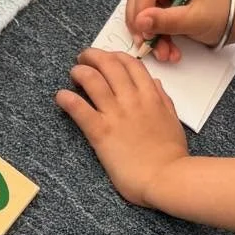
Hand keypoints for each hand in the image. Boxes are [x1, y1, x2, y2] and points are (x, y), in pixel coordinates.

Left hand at [55, 48, 188, 204]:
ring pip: (92, 79)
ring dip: (79, 72)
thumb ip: (163, 100)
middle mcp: (132, 100)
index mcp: (150, 96)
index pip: (130, 63)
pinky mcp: (101, 132)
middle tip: (84, 60)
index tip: (107, 58)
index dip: (115, 56)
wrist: (167, 178)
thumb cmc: (171, 156)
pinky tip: (61, 97)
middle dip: (92, 56)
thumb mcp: (173, 121)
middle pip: (108, 64)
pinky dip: (67, 99)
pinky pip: (79, 108)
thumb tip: (155, 83)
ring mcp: (115, 114)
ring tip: (74, 74)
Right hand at [125, 0, 232, 62]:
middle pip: (140, 0)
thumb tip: (140, 21)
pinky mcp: (169, 7)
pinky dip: (159, 38)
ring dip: (151, 36)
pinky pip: (155, 22)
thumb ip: (167, 20)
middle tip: (147, 46)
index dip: (140, 13)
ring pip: (146, 14)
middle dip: (142, 26)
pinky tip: (169, 51)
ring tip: (164, 54)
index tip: (143, 34)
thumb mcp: (195, 20)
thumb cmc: (223, 14)